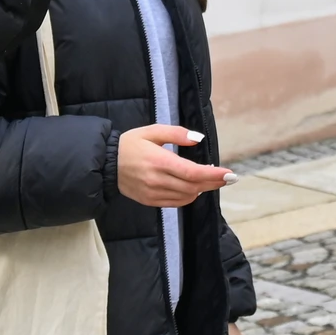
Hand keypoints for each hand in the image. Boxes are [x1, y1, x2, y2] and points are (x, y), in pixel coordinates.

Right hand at [117, 124, 232, 208]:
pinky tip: (194, 188)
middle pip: (193, 186)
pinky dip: (188, 196)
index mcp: (159, 161)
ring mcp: (153, 193)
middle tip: (227, 177)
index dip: (213, 175)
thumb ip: (177, 133)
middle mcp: (157, 180)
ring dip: (202, 189)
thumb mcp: (152, 131)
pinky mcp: (149, 201)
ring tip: (212, 180)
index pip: (192, 172)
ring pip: (186, 196)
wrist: (106, 164)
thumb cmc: (130, 144)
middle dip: (213, 183)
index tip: (229, 174)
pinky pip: (175, 202)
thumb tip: (198, 138)